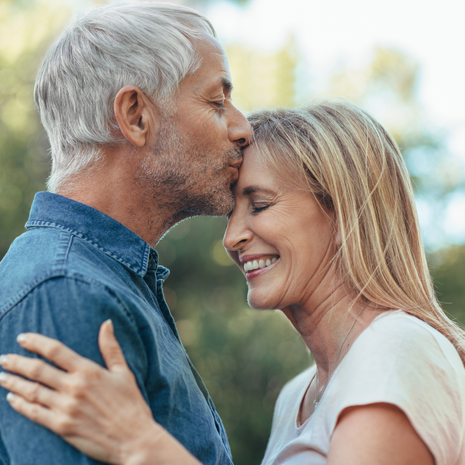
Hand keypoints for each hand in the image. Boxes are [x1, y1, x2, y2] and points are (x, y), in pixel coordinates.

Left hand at [0, 320, 199, 464]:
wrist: (134, 439)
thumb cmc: (131, 404)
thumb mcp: (123, 372)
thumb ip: (111, 347)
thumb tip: (107, 323)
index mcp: (89, 371)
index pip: (55, 351)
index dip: (36, 343)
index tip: (22, 338)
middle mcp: (74, 387)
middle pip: (38, 370)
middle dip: (17, 362)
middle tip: (4, 358)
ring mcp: (66, 408)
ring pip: (32, 391)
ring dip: (14, 382)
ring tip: (2, 376)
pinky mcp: (62, 427)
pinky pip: (34, 413)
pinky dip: (21, 405)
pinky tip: (12, 398)